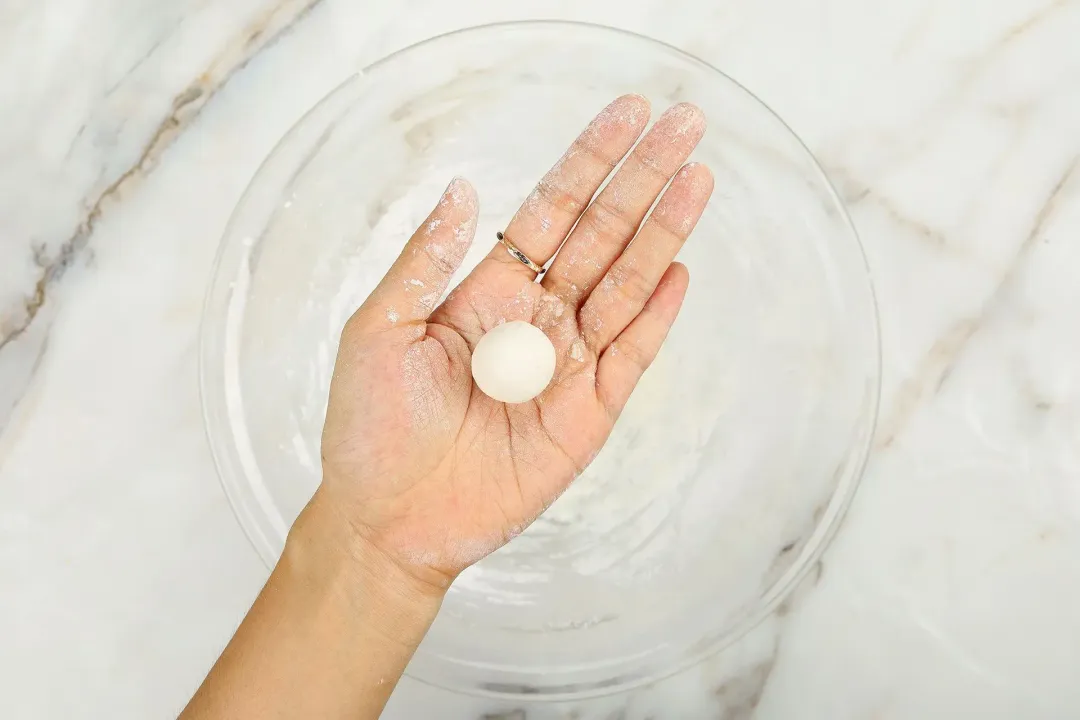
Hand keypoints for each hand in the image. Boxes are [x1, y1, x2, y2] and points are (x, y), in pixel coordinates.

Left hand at [318, 95, 712, 589]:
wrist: (389, 519)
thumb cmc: (370, 427)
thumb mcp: (378, 330)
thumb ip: (426, 262)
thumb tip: (463, 190)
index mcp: (487, 291)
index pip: (551, 210)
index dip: (589, 159)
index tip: (627, 113)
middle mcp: (536, 318)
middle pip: (602, 234)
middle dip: (643, 178)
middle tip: (687, 123)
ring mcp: (568, 365)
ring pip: (627, 285)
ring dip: (663, 232)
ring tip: (697, 178)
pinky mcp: (589, 414)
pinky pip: (632, 356)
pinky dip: (658, 316)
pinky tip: (680, 270)